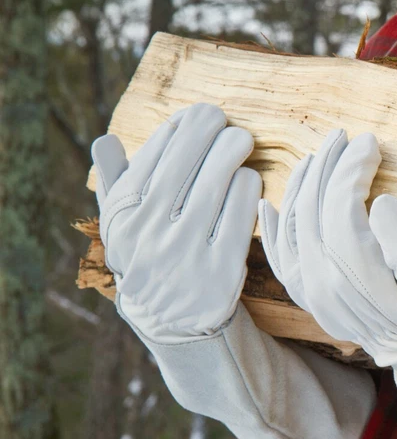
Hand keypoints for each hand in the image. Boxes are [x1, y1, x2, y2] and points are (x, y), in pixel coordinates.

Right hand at [92, 103, 261, 342]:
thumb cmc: (150, 254)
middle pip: (191, 157)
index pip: (157, 148)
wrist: (173, 320)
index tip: (200, 117)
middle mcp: (150, 231)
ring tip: (240, 145)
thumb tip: (104, 140)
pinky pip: (243, 210)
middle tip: (229, 125)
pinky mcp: (222, 269)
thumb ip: (114, 182)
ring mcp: (186, 251)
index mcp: (123, 212)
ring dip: (235, 153)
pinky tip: (250, 180)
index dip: (184, 124)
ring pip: (220, 179)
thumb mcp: (121, 224)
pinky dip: (250, 187)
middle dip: (214, 130)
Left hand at [258, 129, 396, 366]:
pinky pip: (280, 258)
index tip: (370, 142)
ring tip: (317, 156)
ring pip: (291, 227)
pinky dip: (273, 227)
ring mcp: (312, 292)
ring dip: (301, 186)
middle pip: (312, 209)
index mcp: (354, 272)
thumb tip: (381, 203)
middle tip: (344, 137)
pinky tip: (270, 202)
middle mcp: (322, 282)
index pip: (340, 203)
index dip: (352, 167)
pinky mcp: (312, 299)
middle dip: (327, 166)